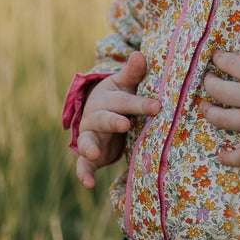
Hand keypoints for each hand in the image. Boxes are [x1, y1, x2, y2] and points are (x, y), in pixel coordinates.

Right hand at [75, 52, 159, 189]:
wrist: (99, 111)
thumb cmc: (119, 97)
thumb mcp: (124, 84)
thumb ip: (133, 73)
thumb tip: (140, 54)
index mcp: (108, 99)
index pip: (125, 101)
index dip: (140, 104)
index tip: (157, 106)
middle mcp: (96, 116)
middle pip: (105, 119)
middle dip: (114, 121)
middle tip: (125, 124)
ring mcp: (90, 136)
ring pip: (87, 140)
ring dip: (89, 146)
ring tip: (92, 153)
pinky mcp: (89, 155)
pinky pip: (83, 165)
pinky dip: (84, 174)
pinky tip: (88, 185)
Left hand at [200, 23, 239, 166]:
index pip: (233, 65)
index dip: (222, 59)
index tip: (215, 57)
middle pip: (222, 91)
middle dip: (211, 84)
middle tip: (207, 80)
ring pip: (225, 119)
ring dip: (211, 113)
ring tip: (203, 108)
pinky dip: (231, 157)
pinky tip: (220, 157)